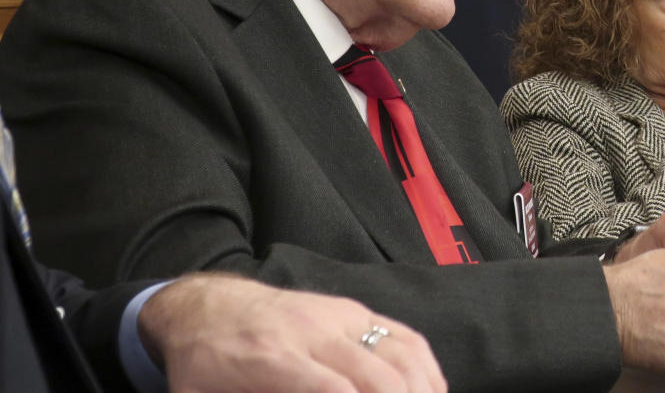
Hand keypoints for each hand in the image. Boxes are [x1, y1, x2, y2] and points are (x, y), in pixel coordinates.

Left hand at [138, 273, 446, 392]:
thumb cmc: (205, 365)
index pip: (334, 389)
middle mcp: (312, 330)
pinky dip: (426, 368)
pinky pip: (403, 335)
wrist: (207, 307)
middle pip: (378, 373)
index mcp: (272, 357)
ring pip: (400, 351)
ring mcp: (338, 315)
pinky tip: (431, 391)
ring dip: (423, 389)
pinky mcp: (353, 310)